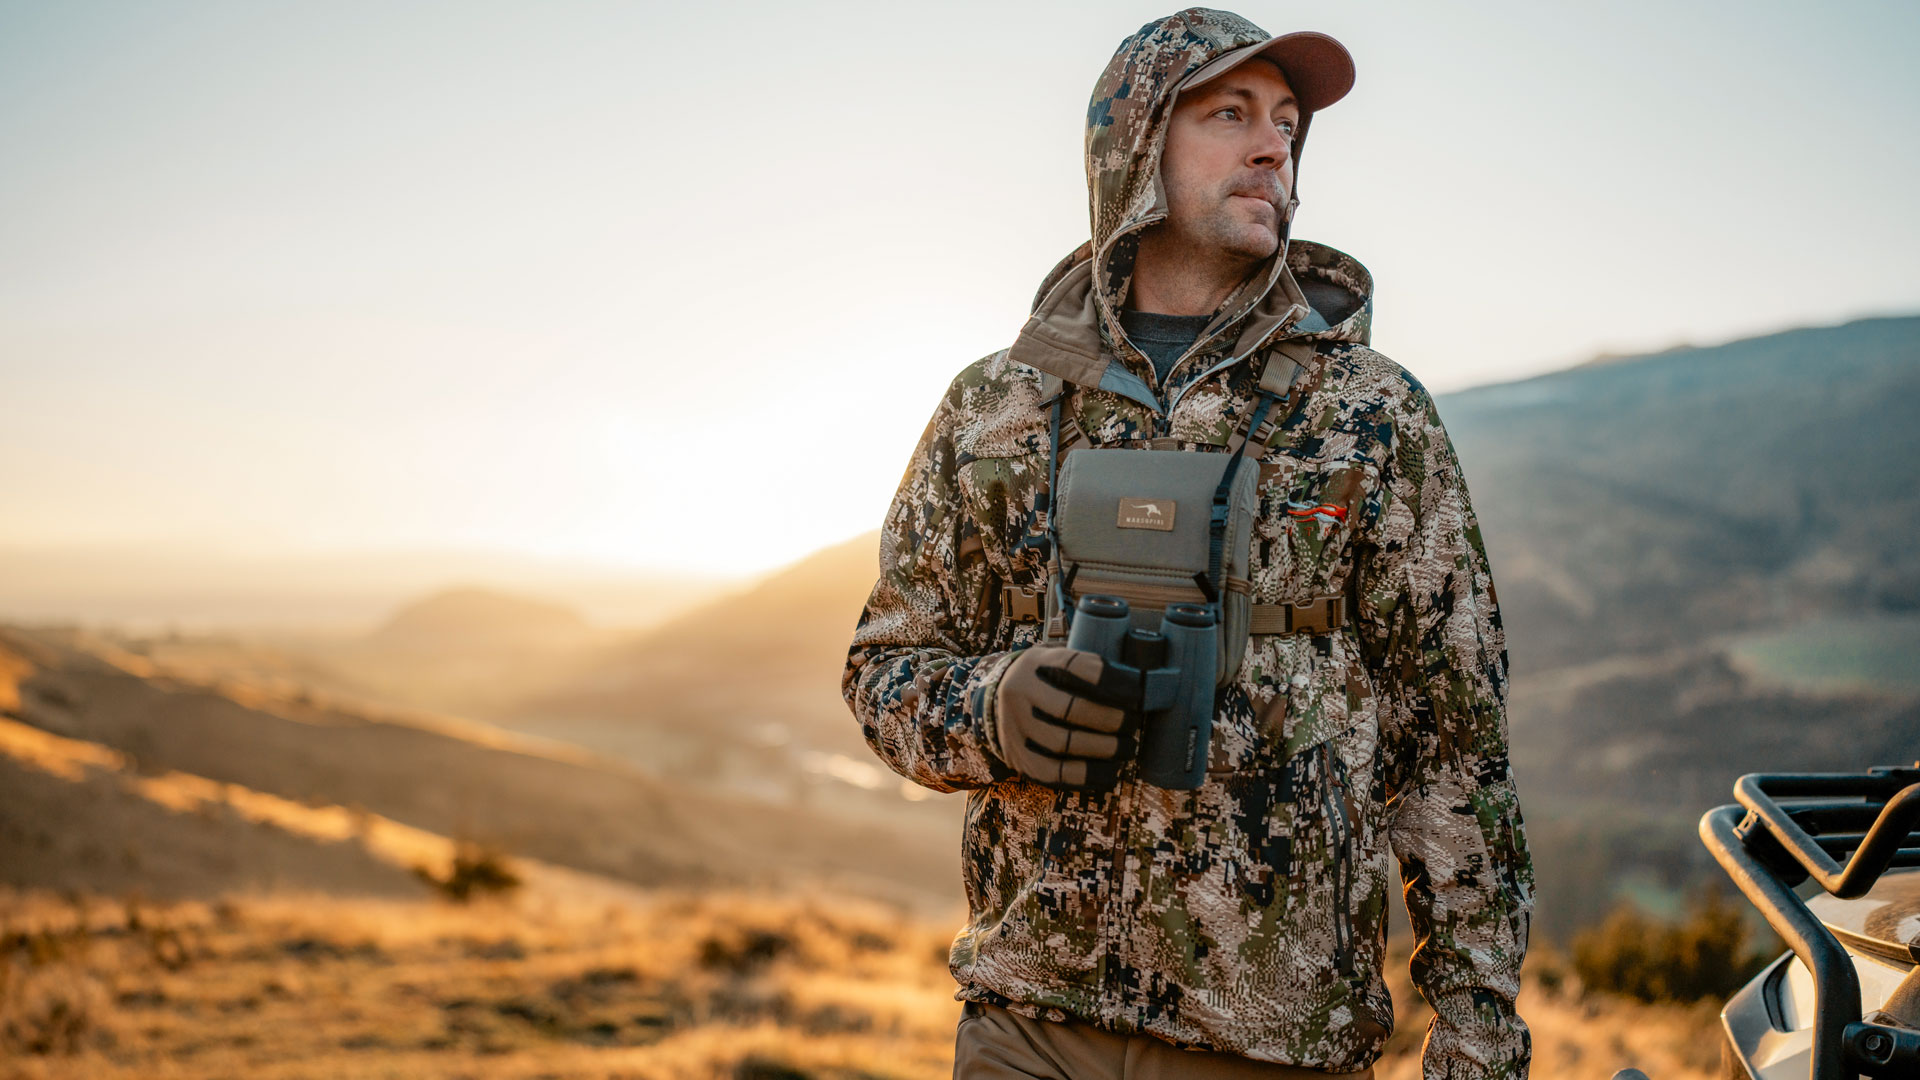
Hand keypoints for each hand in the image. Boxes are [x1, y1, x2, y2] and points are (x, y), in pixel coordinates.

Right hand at [991, 646, 1135, 789]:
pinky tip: (1110, 773)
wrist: (998, 699)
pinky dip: (1085, 776)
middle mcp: (1018, 692)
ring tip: (1127, 748)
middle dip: (1109, 719)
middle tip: (1132, 723)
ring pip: (1061, 743)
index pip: (1075, 667)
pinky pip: (1053, 773)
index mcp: (1034, 663)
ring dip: (1102, 749)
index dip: (1110, 681)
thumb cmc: (1045, 680)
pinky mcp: (1017, 756)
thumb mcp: (1058, 661)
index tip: (1137, 693)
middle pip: (1069, 708)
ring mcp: (1014, 726)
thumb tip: (1135, 684)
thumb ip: (1087, 668)